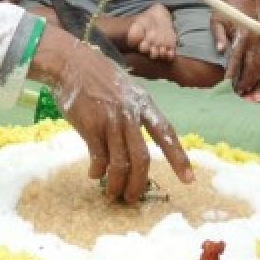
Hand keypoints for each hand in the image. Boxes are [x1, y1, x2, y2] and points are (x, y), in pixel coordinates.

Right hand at [32, 27, 193, 202]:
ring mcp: (111, 121)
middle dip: (139, 183)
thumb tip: (134, 140)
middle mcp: (130, 114)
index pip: (167, 134)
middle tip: (134, 198)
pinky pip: (98, 158)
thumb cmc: (97, 75)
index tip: (189, 180)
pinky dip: (98, 171)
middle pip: (142, 158)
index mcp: (144, 103)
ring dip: (117, 183)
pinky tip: (94, 175)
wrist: (71, 62)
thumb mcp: (125, 88)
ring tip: (113, 193)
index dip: (178, 158)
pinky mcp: (91, 126)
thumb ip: (133, 112)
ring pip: (120, 163)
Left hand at [212, 0, 259, 94]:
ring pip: (259, 65)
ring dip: (253, 78)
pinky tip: (254, 81)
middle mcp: (254, 40)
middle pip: (251, 65)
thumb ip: (218, 35)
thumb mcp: (217, 20)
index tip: (226, 82)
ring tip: (245, 90)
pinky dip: (259, 72)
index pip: (236, 57)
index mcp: (242, 35)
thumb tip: (220, 50)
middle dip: (245, 80)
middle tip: (238, 92)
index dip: (231, 71)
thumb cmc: (227, 9)